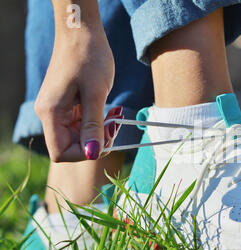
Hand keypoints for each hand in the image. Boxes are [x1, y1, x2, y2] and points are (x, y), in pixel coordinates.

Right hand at [35, 26, 116, 161]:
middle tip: (116, 125)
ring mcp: (58, 110)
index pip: (61, 153)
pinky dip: (98, 122)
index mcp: (51, 114)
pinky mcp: (68, 105)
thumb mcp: (96, 94)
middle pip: (71, 146)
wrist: (82, 30)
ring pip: (79, 136)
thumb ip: (94, 126)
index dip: (84, 153)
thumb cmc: (89, 57)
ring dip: (100, 131)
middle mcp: (50, 114)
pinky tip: (110, 111)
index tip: (106, 138)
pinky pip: (82, 124)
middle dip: (96, 141)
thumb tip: (93, 154)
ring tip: (115, 115)